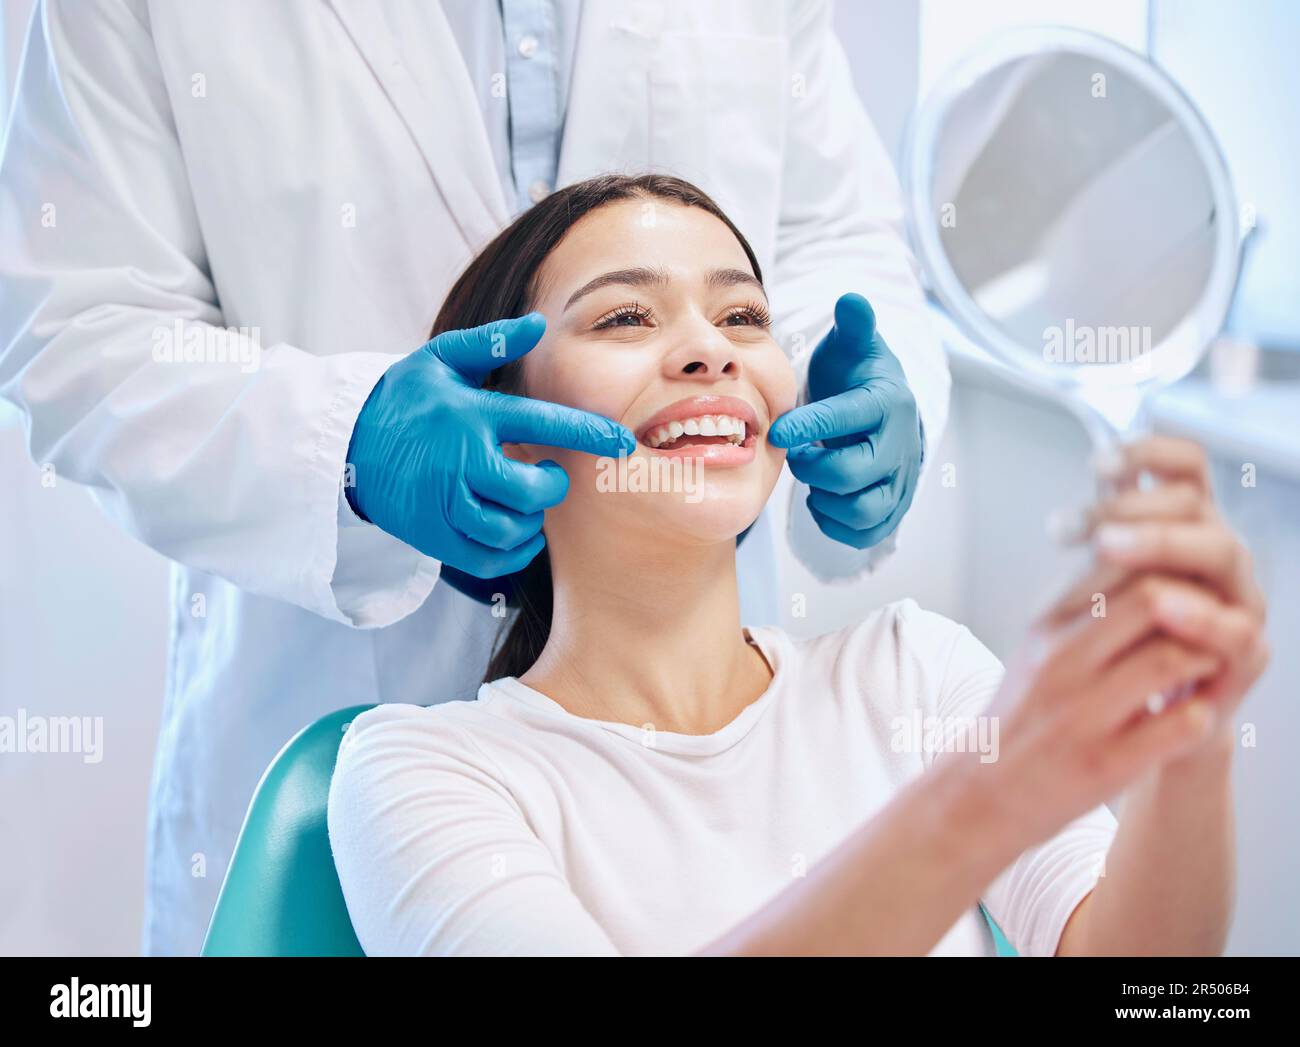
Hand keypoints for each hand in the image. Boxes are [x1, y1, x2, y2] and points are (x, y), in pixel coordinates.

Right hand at [346, 314, 634, 577]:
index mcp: (470, 415)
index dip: (588, 433)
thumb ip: (490, 343)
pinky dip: (512, 552)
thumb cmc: (404, 399)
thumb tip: (538, 324)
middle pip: (530, 490)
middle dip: (552, 486)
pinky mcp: (432, 536)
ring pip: (509, 529)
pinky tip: (517, 533)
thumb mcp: (440, 360)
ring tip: (527, 503)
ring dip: (532, 521)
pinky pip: (487, 559)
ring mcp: (443, 503)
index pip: (542, 423)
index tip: (622, 441)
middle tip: (548, 476)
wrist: (344, 444)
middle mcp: (458, 461)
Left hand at [767, 293, 922, 549]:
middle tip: (796, 454)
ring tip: (812, 476)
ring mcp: (899, 481)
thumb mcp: (852, 346)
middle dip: (813, 466)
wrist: (884, 411)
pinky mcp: (892, 508)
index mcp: (886, 403)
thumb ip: (852, 326)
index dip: (811, 426)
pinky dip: (837, 523)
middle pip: (853, 473)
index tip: (777, 430)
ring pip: (864, 510)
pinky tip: (821, 499)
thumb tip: (851, 299)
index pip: (849, 418)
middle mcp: (899, 446)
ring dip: (826, 498)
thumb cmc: (857, 377)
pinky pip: (866, 532)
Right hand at [972, 436, 1268, 848]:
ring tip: (1206, 669)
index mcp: (1045, 630)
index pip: (1119, 563)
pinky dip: (1201, 715)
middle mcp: (1060, 664)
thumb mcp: (1036, 651)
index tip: (1186, 587)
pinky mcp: (1107, 765)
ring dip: (1206, 661)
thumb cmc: (1020, 718)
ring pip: (1173, 658)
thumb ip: (1082, 610)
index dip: (1168, 568)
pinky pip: (1181, 725)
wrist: (977, 795)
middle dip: (1196, 608)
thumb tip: (1138, 563)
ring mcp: (1083, 715)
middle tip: (1211, 624)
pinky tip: (1193, 715)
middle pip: (1153, 600)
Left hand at [1050, 436, 1268, 758]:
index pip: (1185, 466)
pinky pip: (1238, 626)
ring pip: (1221, 551)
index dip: (1149, 452)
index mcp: (1186, 526)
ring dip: (1162, 543)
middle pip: (1193, 504)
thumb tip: (1075, 502)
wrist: (1138, 720)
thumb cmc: (1116, 641)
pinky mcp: (1247, 653)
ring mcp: (1238, 599)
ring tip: (1110, 546)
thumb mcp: (1097, 583)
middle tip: (1079, 523)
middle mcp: (1216, 553)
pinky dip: (1201, 614)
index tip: (1096, 462)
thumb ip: (1099, 539)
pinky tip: (1164, 605)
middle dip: (1132, 506)